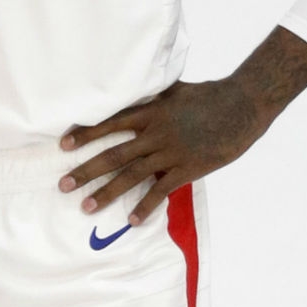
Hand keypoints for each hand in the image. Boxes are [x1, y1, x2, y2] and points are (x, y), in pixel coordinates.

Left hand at [58, 78, 270, 225]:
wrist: (243, 105)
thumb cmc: (209, 95)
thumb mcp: (174, 90)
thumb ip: (152, 94)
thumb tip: (134, 85)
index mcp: (150, 112)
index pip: (109, 124)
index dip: (85, 134)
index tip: (62, 144)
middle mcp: (155, 134)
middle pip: (113, 155)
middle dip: (85, 170)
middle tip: (63, 185)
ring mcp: (171, 153)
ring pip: (131, 176)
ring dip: (107, 192)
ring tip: (85, 206)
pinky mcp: (188, 168)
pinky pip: (162, 190)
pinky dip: (146, 206)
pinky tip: (132, 221)